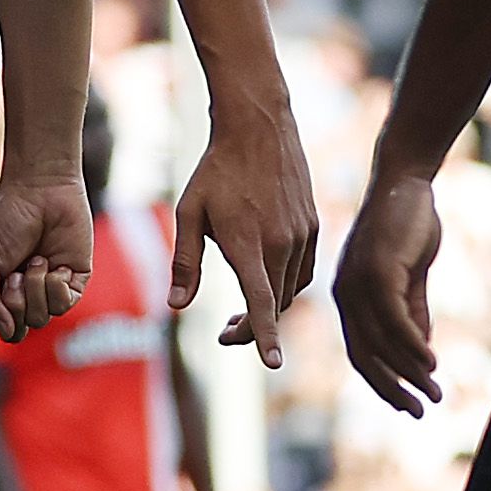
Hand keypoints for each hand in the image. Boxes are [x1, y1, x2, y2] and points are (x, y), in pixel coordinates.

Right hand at [0, 169, 94, 340]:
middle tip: (16, 270)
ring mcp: (52, 289)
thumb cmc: (8, 221)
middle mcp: (27, 295)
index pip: (2, 328)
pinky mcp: (75, 281)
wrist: (40, 191)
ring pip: (42, 318)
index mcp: (2, 293)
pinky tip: (55, 265)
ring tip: (36, 260)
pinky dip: (56, 286)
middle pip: (21, 328)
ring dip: (35, 288)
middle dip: (15, 300)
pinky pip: (64, 304)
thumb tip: (6, 332)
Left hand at [172, 100, 319, 367]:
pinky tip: (266, 281)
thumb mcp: (190, 213)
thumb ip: (185, 263)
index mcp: (250, 245)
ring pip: (291, 289)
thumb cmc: (216, 169)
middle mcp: (283, 244)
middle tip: (225, 334)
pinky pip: (304, 270)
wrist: (259, 125)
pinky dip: (286, 285)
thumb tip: (177, 307)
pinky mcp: (313, 225)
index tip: (275, 364)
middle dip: (252, 328)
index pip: (262, 304)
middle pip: (275, 305)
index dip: (266, 337)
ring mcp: (303, 235)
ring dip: (270, 307)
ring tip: (241, 314)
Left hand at [333, 167, 445, 415]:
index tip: (408, 405)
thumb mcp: (409, 276)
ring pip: (382, 342)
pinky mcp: (377, 272)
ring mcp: (359, 284)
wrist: (405, 181)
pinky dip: (412, 345)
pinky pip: (394, 320)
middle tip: (420, 411)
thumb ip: (413, 311)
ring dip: (409, 372)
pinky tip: (431, 362)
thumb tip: (422, 351)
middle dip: (393, 388)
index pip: (362, 353)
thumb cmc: (406, 224)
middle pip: (367, 356)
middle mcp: (347, 296)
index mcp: (349, 298)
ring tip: (434, 392)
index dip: (384, 383)